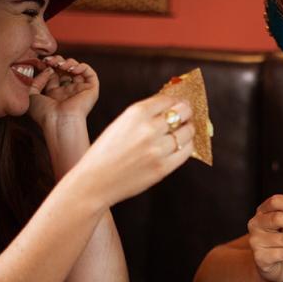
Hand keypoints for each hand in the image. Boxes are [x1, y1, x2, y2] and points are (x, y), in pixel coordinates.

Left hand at [27, 54, 99, 128]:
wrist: (59, 122)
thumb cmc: (45, 114)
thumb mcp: (32, 95)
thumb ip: (36, 80)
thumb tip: (48, 70)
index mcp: (55, 94)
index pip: (54, 74)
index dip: (48, 65)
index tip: (42, 62)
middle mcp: (68, 92)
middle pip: (65, 70)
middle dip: (58, 61)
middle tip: (50, 61)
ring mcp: (79, 90)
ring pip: (78, 69)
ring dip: (69, 62)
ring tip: (60, 65)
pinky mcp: (91, 90)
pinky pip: (90, 73)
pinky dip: (82, 66)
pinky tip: (71, 69)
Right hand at [72, 94, 195, 205]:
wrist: (94, 181)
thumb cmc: (104, 154)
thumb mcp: (120, 124)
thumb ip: (143, 115)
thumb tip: (168, 108)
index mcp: (136, 113)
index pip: (167, 100)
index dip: (176, 101)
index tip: (180, 103)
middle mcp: (149, 128)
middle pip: (182, 112)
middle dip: (187, 111)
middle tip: (188, 114)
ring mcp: (158, 149)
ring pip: (187, 132)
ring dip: (188, 129)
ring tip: (185, 130)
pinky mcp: (163, 167)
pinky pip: (186, 151)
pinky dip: (187, 146)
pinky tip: (182, 145)